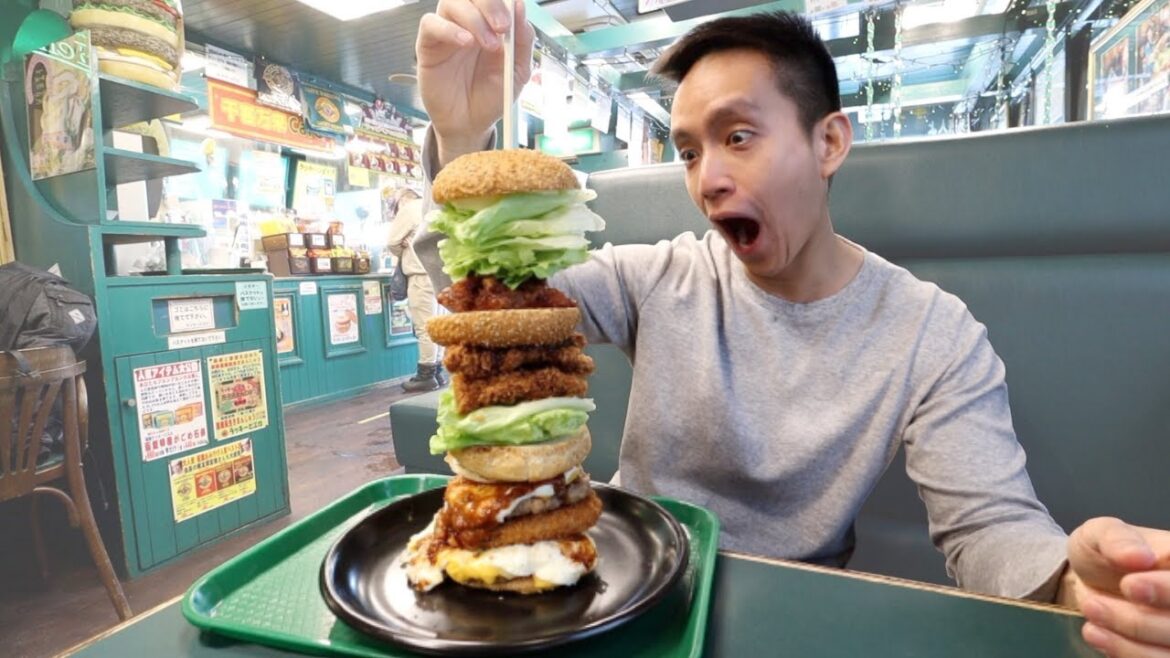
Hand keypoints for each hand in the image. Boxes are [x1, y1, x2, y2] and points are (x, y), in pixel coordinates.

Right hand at [416, 0, 534, 165]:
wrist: (471, 124)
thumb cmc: (492, 96)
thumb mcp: (518, 71)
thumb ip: (523, 40)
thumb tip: (520, 7)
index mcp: (490, 23)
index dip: (502, 0)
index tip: (513, 16)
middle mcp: (467, 22)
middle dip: (490, 4)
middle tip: (503, 26)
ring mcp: (446, 32)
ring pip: (451, 2)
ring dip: (473, 18)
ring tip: (489, 44)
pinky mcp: (427, 46)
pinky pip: (430, 24)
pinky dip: (449, 29)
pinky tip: (465, 43)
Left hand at [1065, 517, 1169, 655]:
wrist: (1089, 579)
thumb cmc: (1105, 552)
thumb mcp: (1099, 534)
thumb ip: (1117, 539)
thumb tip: (1141, 556)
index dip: (1166, 589)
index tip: (1129, 585)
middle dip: (1140, 620)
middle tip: (1094, 605)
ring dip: (1129, 637)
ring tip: (1091, 612)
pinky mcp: (1165, 649)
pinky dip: (1127, 652)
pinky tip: (1095, 633)